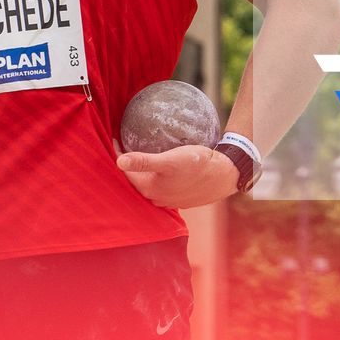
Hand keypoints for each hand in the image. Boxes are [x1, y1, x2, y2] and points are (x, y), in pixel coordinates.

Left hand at [117, 145, 239, 208]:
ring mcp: (168, 199)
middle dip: (129, 165)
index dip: (118, 155)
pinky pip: (161, 184)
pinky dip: (156, 175)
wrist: (224, 175)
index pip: (125, 172)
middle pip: (135, 179)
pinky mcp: (179, 197)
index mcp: (149, 189)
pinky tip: (162, 164)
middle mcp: (155, 198)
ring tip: (140, 152)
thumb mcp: (168, 160)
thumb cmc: (196, 166)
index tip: (115, 139)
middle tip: (125, 144)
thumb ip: (143, 161)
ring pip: (148, 183)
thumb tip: (118, 161)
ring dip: (142, 171)